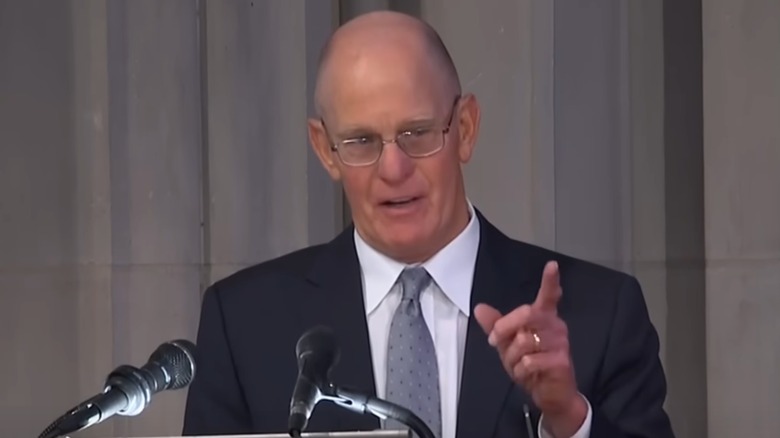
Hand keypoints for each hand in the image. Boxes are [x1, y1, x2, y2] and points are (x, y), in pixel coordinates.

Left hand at [474, 261, 585, 436]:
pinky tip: (527, 374)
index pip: (549, 296)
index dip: (550, 281)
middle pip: (526, 313)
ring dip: (511, 357)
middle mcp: (555, 326)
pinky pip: (529, 361)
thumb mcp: (508, 345)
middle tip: (494, 341)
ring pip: (523, 340)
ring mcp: (560, 343)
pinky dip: (520, 370)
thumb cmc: (531, 365)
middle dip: (504, 327)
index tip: (552, 265)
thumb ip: (496, 326)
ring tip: (518, 365)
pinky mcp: (560, 361)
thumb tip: (479, 307)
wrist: (550, 394)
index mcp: (544, 317)